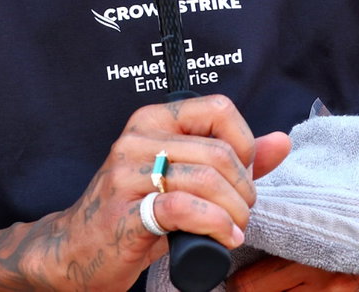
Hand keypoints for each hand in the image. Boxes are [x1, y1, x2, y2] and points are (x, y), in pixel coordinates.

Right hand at [29, 94, 290, 287]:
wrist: (77, 249)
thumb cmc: (134, 212)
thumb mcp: (182, 179)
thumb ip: (231, 160)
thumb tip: (281, 141)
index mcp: (151, 122)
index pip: (218, 109)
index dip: (244, 145)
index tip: (241, 176)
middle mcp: (136, 140)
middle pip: (218, 152)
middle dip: (244, 191)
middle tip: (241, 214)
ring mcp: (126, 176)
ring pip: (205, 180)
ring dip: (234, 213)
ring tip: (233, 230)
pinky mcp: (125, 213)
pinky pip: (183, 209)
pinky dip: (215, 225)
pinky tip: (223, 239)